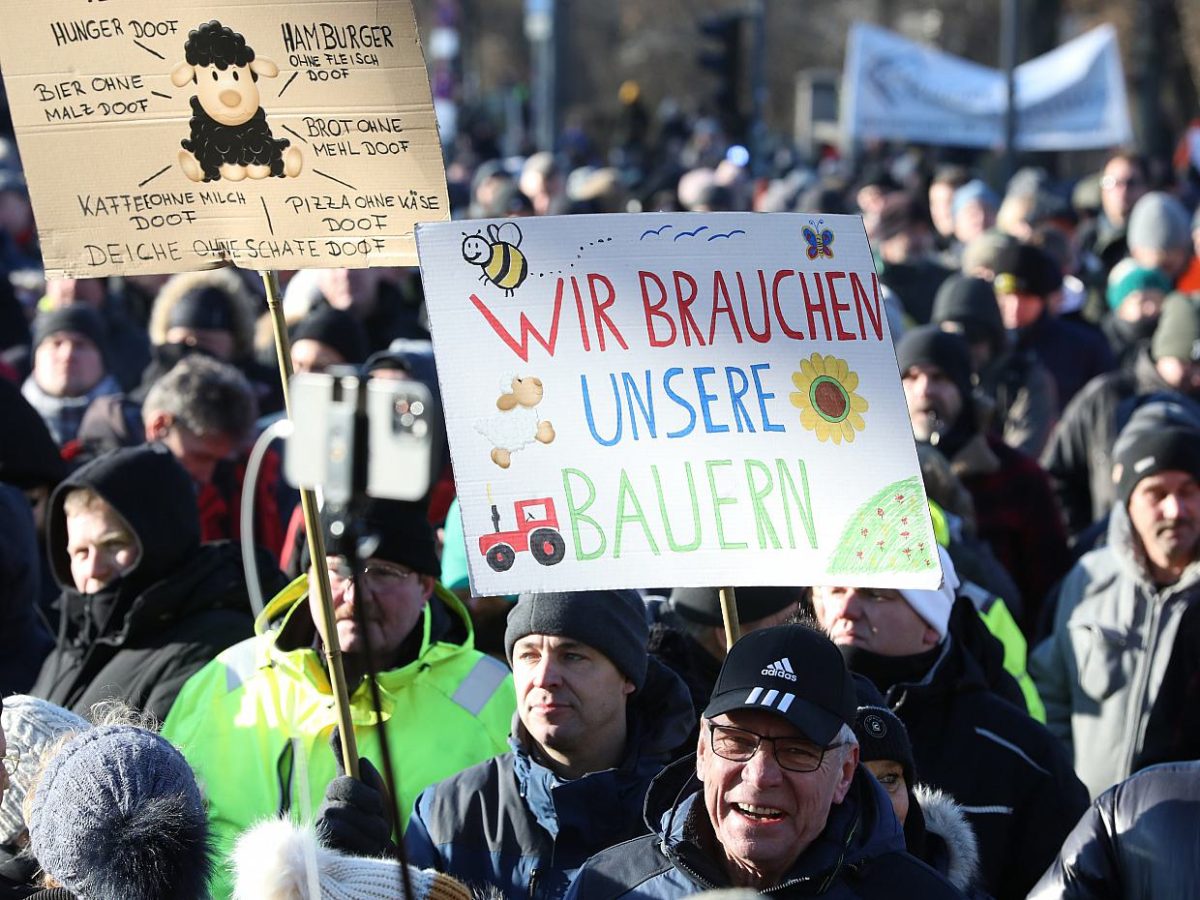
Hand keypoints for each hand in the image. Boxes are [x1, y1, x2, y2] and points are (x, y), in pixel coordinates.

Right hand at [315, 728, 396, 857]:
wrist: (374, 861)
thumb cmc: (376, 829)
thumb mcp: (379, 802)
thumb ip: (370, 780)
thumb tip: (355, 752)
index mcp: (343, 788)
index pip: (341, 761)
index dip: (339, 741)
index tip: (340, 723)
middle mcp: (329, 801)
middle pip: (343, 784)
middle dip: (366, 796)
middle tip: (379, 809)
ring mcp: (323, 821)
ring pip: (347, 811)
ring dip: (371, 825)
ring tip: (377, 835)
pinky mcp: (321, 842)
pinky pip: (344, 832)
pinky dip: (364, 841)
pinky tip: (368, 848)